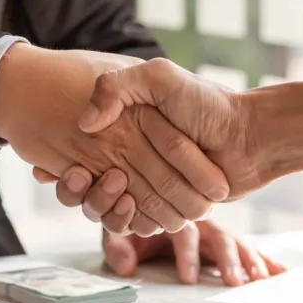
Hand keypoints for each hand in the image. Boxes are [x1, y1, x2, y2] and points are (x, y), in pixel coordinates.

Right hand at [0, 46, 228, 233]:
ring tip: (119, 196)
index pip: (73, 156)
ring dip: (104, 208)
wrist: (249, 138)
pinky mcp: (162, 209)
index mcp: (120, 132)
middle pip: (84, 189)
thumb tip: (86, 122)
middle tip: (83, 179)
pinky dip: (130, 222)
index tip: (53, 169)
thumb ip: (118, 87)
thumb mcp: (161, 77)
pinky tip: (133, 211)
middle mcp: (127, 161)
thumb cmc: (206, 103)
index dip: (59, 167)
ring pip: (105, 211)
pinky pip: (133, 225)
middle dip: (80, 191)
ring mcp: (144, 187)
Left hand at [102, 220, 286, 285]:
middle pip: (218, 236)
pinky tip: (281, 272)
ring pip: (237, 242)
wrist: (139, 200)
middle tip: (233, 282)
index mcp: (173, 212)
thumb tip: (126, 267)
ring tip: (260, 280)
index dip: (186, 255)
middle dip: (227, 260)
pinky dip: (266, 259)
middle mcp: (199, 218)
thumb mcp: (119, 231)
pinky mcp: (227, 240)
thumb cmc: (130, 218)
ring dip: (250, 261)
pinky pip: (250, 248)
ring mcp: (216, 228)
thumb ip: (117, 247)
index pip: (183, 233)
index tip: (188, 279)